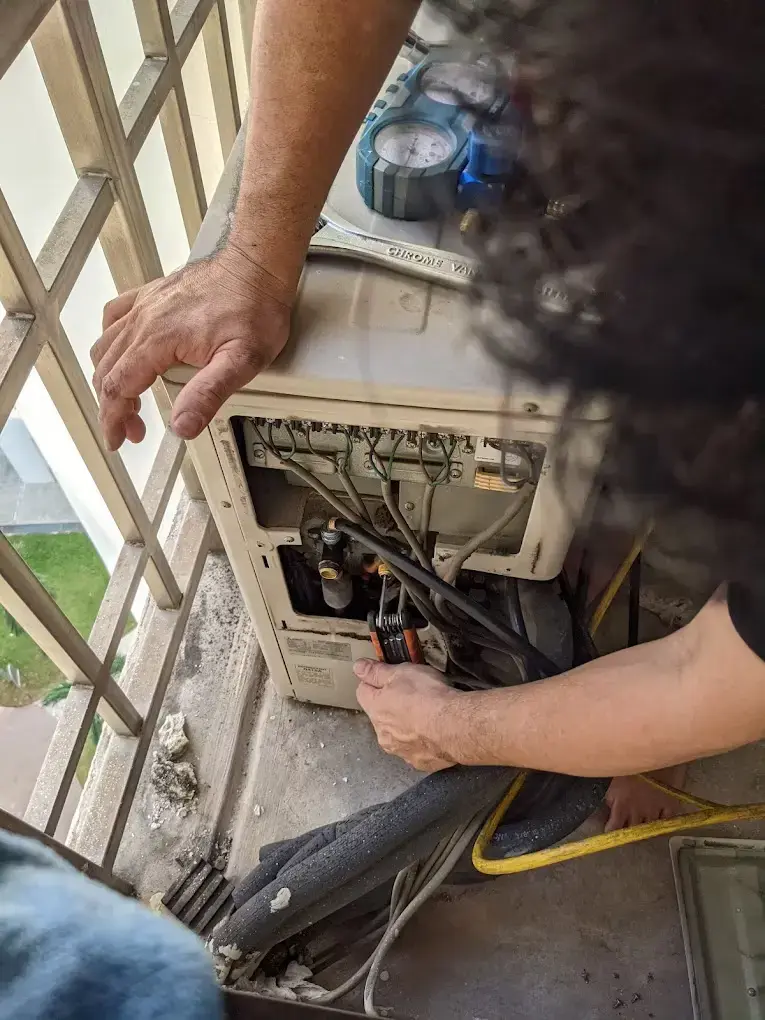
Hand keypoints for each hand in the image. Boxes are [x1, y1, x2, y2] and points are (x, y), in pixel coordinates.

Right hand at [91, 248, 292, 450]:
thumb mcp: (242, 361)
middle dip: (114, 406)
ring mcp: (146, 305)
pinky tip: (122, 352)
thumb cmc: (254, 308)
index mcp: (158, 340)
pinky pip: (115, 317)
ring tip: (129, 401)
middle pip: (107, 370)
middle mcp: (144, 320)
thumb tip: (183, 425)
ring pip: (107, 346)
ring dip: (110, 378)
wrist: (256, 267)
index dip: (113, 418)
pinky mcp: (153, 295)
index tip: (116, 439)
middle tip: (132, 429)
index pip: (119, 387)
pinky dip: (110, 341)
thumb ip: (209, 394)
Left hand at [354, 659, 456, 771]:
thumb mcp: (401, 672)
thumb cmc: (428, 697)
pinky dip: (423, 740)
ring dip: (407, 724)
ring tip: (426, 712)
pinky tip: (434, 730)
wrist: (455, 726)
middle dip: (392, 704)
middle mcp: (383, 734)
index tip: (387, 676)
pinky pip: (416, 748)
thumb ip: (377, 672)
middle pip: (381, 714)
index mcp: (375, 709)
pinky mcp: (419, 761)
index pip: (363, 691)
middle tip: (413, 693)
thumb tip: (358, 668)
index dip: (375, 680)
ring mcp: (400, 750)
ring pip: (398, 734)